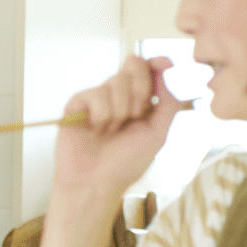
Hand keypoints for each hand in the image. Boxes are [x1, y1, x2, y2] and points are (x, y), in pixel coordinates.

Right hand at [53, 55, 188, 196]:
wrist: (96, 184)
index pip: (149, 70)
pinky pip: (96, 94)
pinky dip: (101, 116)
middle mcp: (119, 96)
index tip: (166, 63)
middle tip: (135, 117)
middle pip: (134, 66)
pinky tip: (96, 131)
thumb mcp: (157, 134)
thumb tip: (168, 71)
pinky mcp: (78, 103)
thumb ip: (167, 103)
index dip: (157, 62)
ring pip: (116, 81)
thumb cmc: (125, 164)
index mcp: (139, 102)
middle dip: (140, 91)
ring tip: (111, 132)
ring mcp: (98, 98)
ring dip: (120, 112)